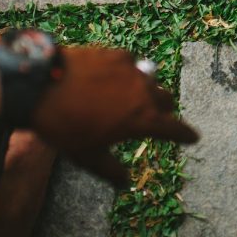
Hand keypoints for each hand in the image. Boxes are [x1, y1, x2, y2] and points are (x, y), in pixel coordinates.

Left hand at [30, 47, 198, 187]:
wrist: (43, 87)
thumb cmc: (66, 127)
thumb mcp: (88, 156)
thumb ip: (112, 171)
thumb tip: (125, 181)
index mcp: (143, 121)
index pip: (175, 129)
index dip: (186, 135)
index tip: (194, 137)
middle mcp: (145, 93)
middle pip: (166, 100)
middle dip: (163, 110)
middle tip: (152, 117)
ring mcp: (133, 70)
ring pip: (150, 81)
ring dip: (146, 91)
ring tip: (129, 97)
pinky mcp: (119, 55)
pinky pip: (132, 64)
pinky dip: (128, 73)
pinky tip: (111, 78)